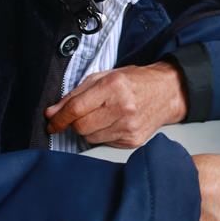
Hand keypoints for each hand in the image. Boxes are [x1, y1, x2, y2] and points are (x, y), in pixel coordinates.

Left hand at [44, 62, 185, 146]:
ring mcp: (129, 126)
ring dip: (89, 129)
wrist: (168, 91)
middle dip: (75, 123)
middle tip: (81, 115)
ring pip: (90, 138)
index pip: (76, 109)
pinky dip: (103, 134)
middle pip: (81, 126)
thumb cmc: (136, 81)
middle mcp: (122, 108)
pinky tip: (114, 123)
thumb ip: (77, 93)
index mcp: (113, 86)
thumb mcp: (105, 77)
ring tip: (103, 116)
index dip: (58, 118)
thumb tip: (53, 112)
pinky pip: (105, 143)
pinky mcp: (133, 140)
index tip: (51, 122)